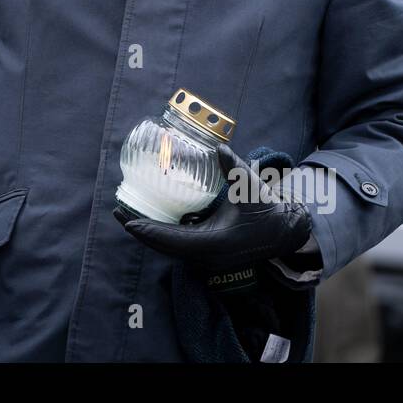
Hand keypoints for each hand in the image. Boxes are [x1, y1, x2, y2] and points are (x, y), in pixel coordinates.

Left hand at [115, 142, 311, 270]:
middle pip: (164, 246)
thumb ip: (234, 168)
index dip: (150, 232)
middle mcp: (206, 253)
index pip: (174, 240)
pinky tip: (150, 218)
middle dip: (140, 230)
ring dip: (149, 232)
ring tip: (127, 214)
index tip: (129, 222)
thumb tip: (219, 147)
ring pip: (169, 246)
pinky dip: (162, 232)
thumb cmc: (268, 210)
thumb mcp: (251, 188)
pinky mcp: (207, 249)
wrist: (284, 231)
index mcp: (215, 242)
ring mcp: (206, 254)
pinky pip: (178, 243)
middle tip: (118, 213)